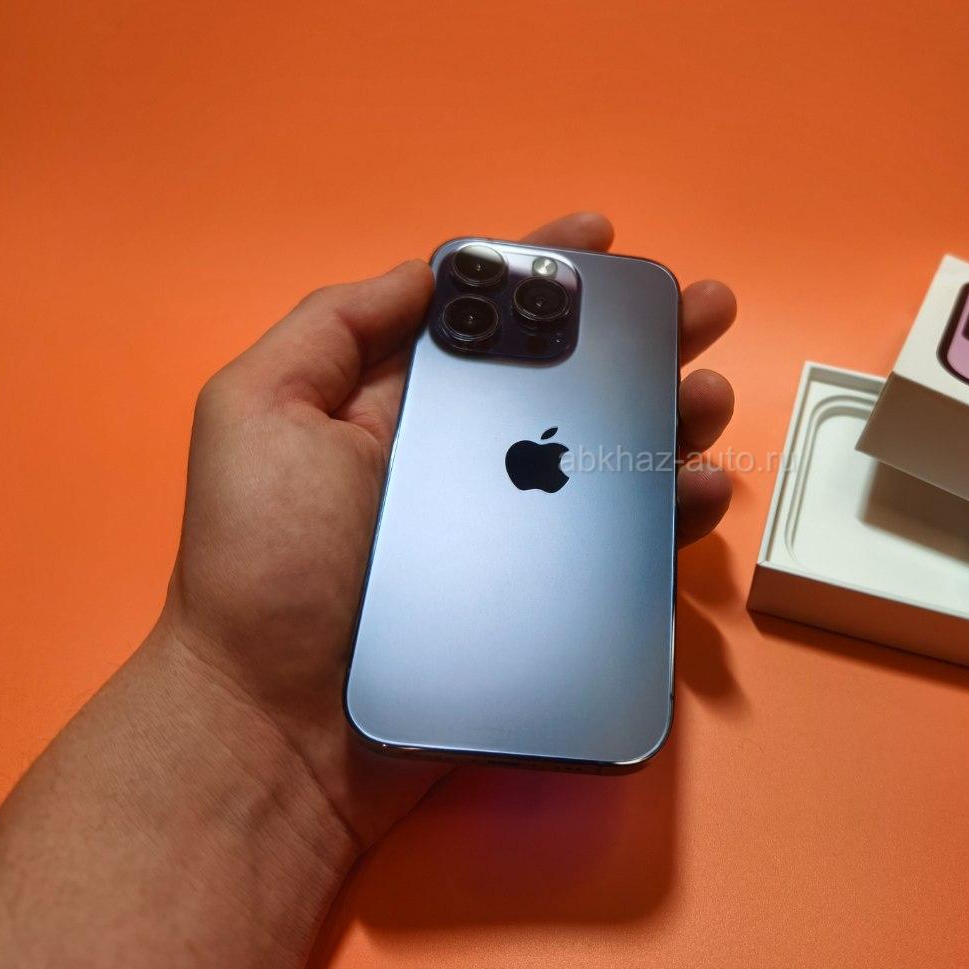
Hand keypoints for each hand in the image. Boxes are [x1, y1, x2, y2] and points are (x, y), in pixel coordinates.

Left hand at [160, 213, 736, 848]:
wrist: (280, 730)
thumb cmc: (264, 564)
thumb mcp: (260, 412)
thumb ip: (335, 327)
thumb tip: (428, 272)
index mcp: (406, 405)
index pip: (490, 320)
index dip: (546, 272)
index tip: (605, 238)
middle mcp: (470, 459)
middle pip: (572, 380)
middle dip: (641, 334)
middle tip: (702, 305)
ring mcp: (516, 532)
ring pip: (614, 456)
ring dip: (672, 413)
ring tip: (709, 393)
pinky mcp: (550, 599)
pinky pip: (627, 544)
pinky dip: (673, 511)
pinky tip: (698, 487)